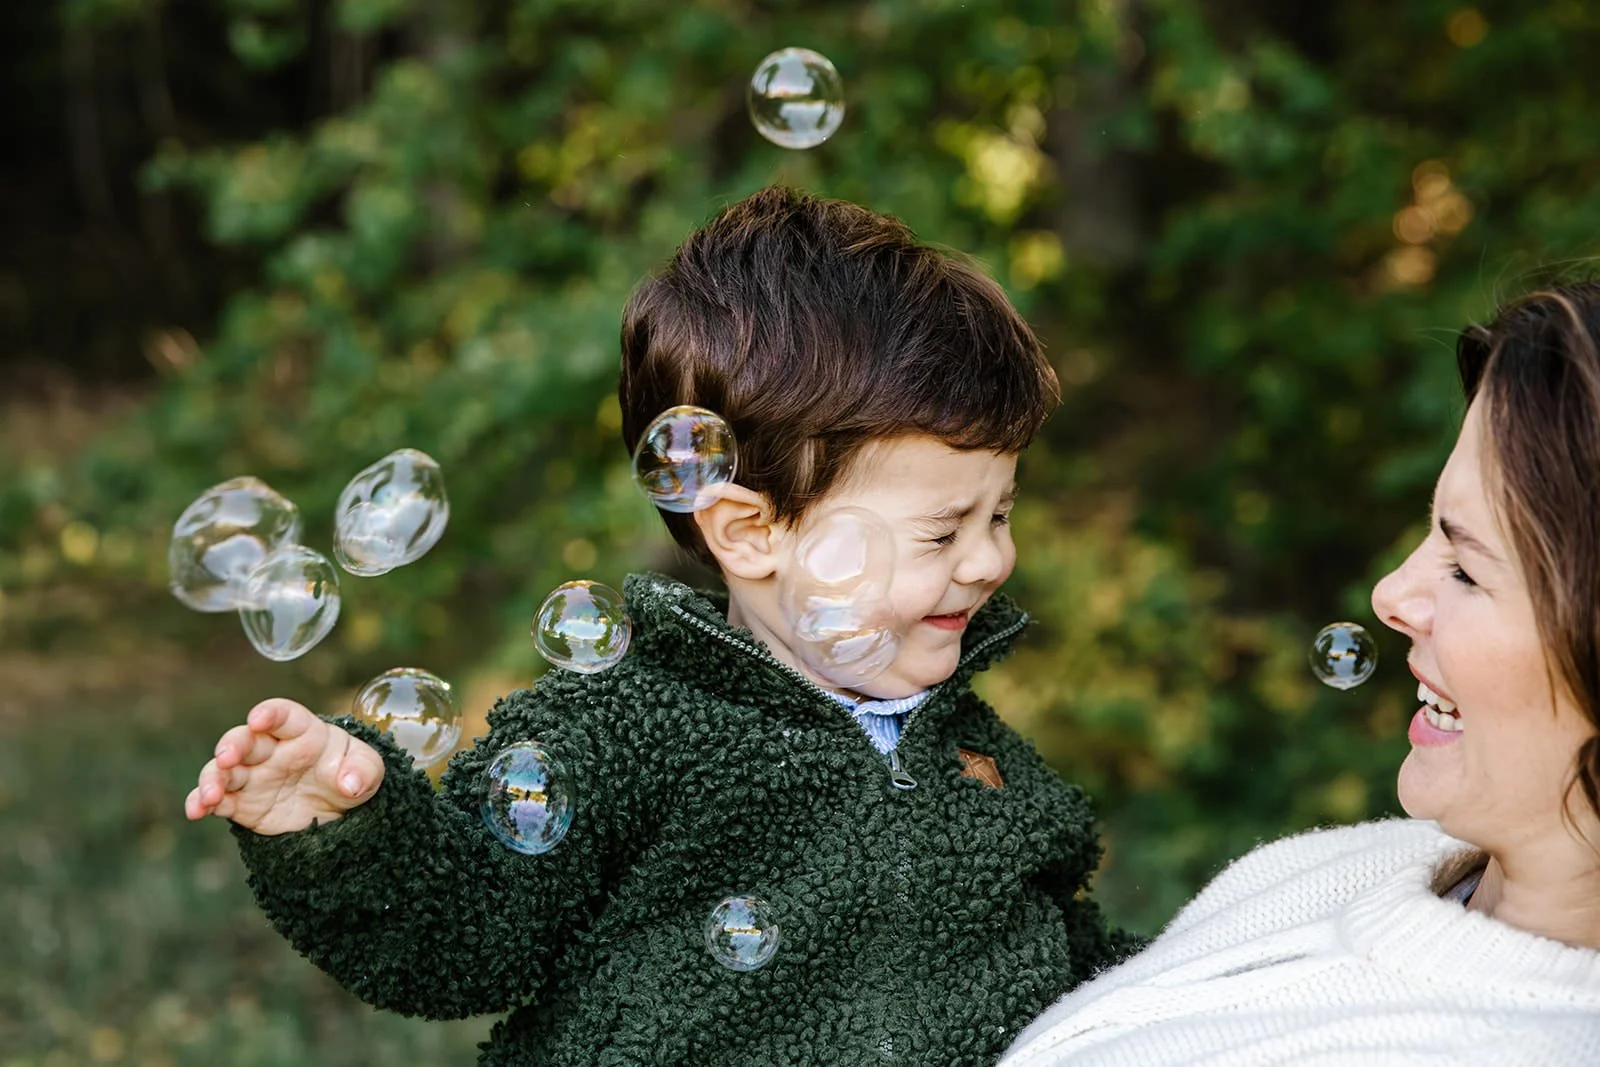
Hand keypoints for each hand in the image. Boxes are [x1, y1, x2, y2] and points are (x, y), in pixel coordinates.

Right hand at [184, 698, 385, 834]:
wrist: (339, 810)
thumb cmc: (351, 774)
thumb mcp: (369, 771)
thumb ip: (364, 771)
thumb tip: (350, 784)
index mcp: (303, 732)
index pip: (284, 716)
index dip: (270, 714)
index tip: (259, 718)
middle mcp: (271, 749)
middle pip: (244, 739)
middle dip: (232, 746)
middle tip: (227, 758)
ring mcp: (253, 774)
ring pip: (223, 769)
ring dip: (212, 778)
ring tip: (209, 795)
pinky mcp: (241, 801)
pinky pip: (217, 799)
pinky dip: (201, 802)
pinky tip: (196, 811)